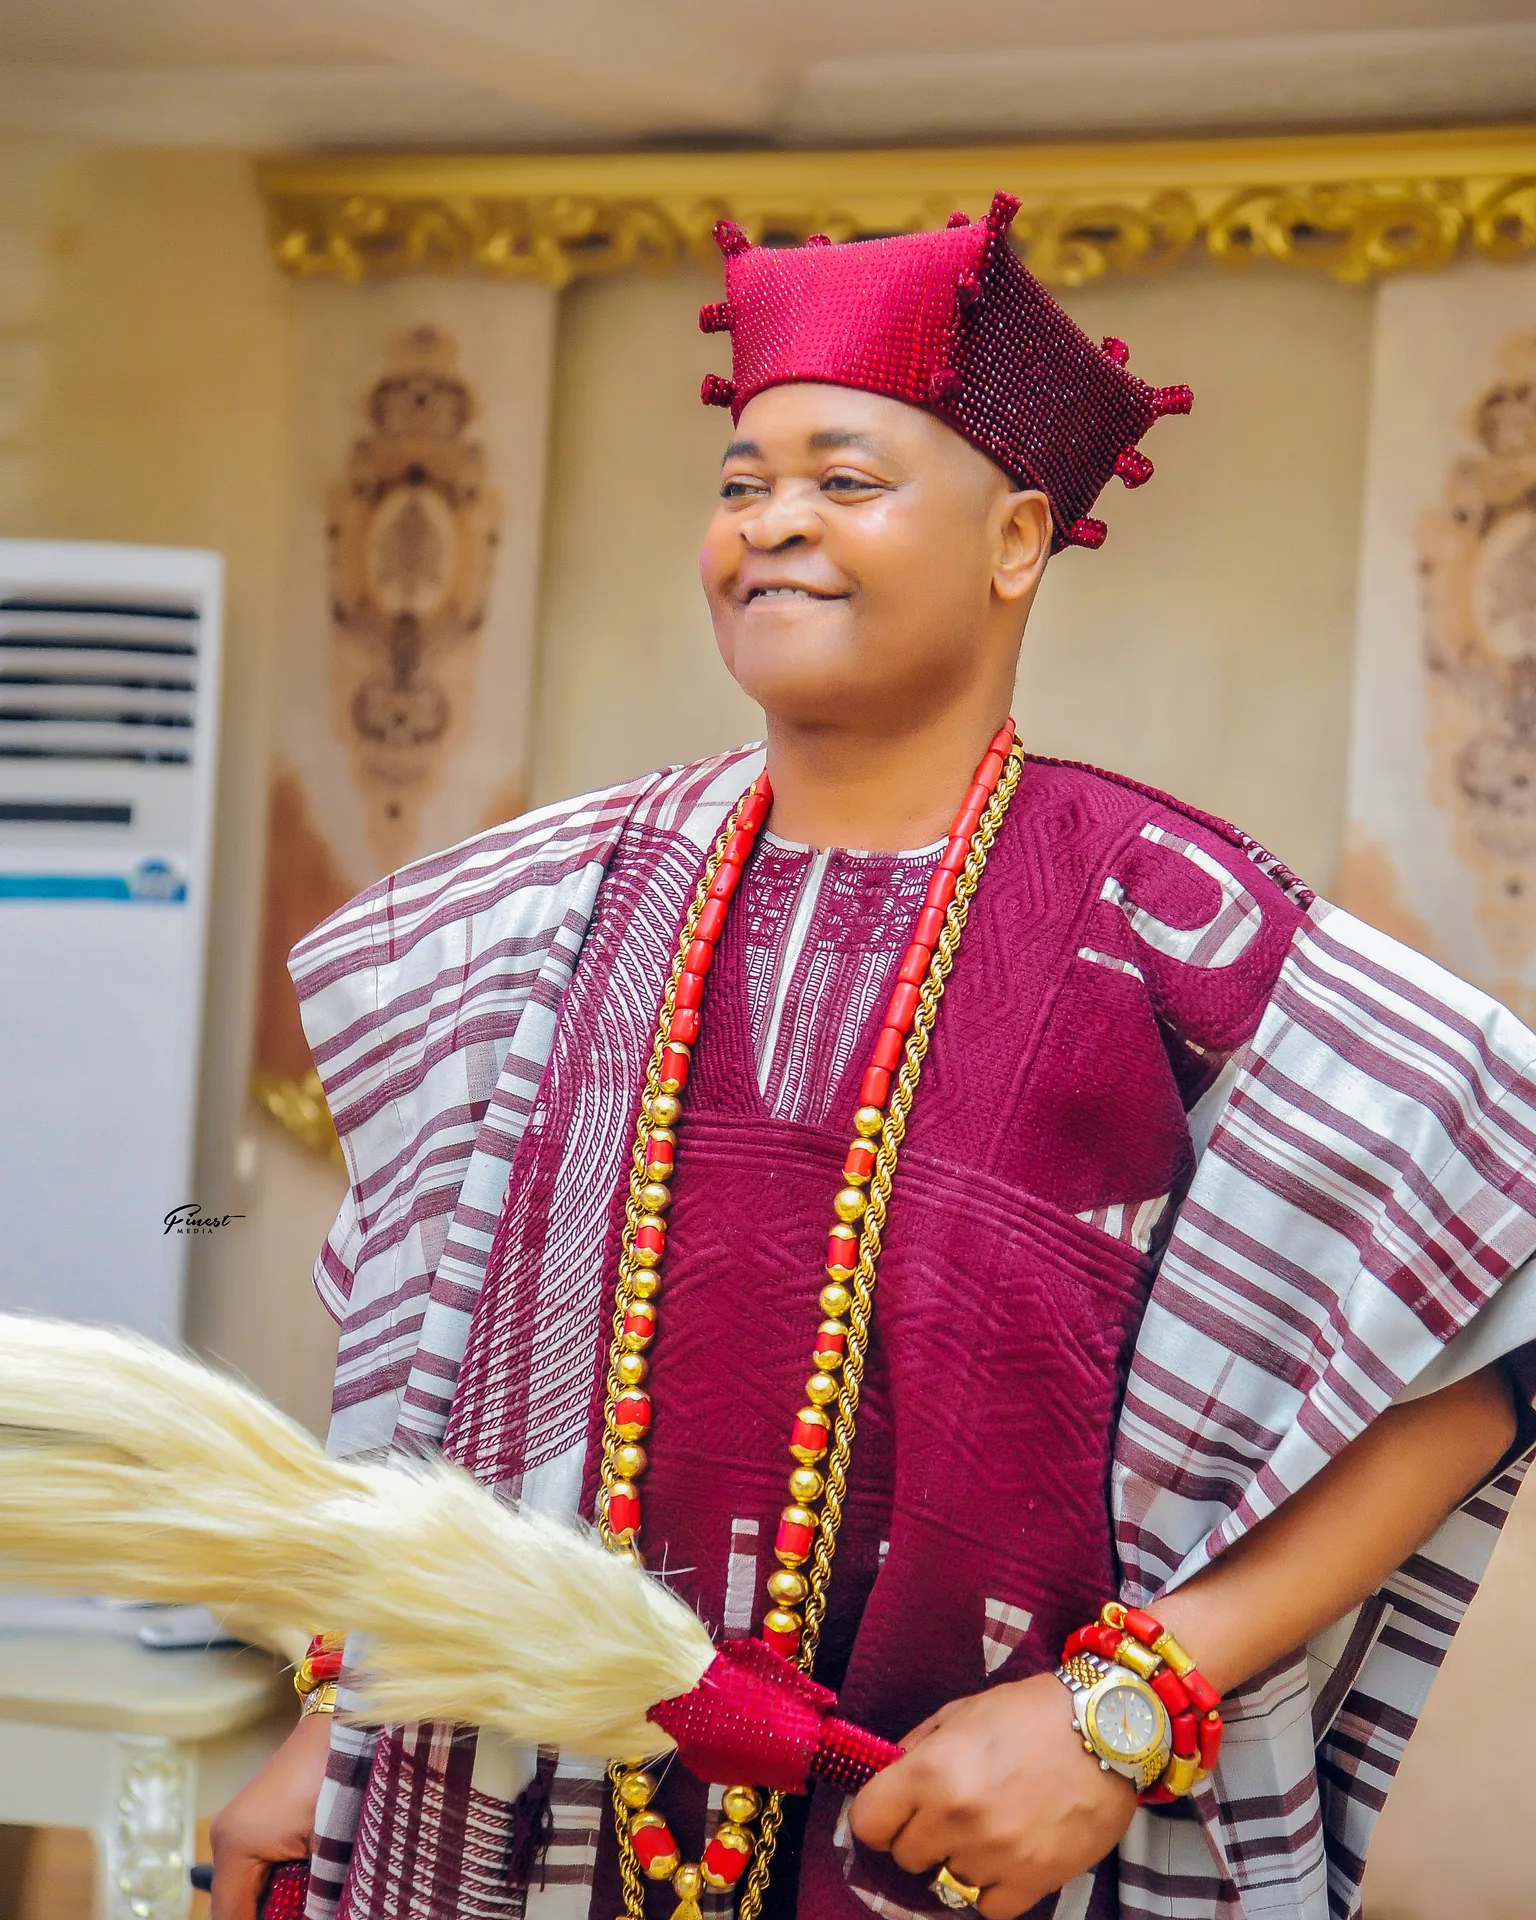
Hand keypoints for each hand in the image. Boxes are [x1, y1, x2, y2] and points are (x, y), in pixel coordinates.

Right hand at [208, 1711, 331, 1918]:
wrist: (341, 1723)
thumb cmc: (334, 1779)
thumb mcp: (325, 1847)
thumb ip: (311, 1894)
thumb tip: (310, 1913)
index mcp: (234, 1847)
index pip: (229, 1917)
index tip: (296, 1918)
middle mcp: (225, 1837)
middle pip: (232, 1905)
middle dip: (263, 1914)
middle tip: (301, 1909)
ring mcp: (235, 1826)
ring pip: (242, 1887)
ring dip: (268, 1902)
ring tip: (302, 1901)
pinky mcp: (251, 1820)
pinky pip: (252, 1866)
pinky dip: (271, 1883)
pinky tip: (301, 1885)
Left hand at [849, 1672, 1135, 1918]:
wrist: (1107, 1729)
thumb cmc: (1030, 1714)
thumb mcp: (961, 1712)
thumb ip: (918, 1748)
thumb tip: (887, 1778)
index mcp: (931, 1771)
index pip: (867, 1823)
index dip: (878, 1816)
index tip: (893, 1812)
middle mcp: (956, 1818)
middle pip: (906, 1856)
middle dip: (921, 1835)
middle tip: (950, 1812)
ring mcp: (994, 1855)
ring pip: (946, 1882)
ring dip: (960, 1859)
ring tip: (989, 1826)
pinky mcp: (1033, 1882)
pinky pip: (988, 1907)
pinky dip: (993, 1888)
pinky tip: (1007, 1856)